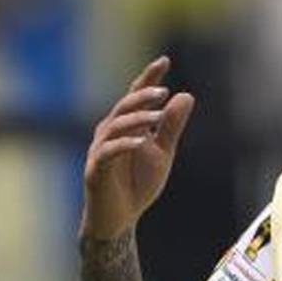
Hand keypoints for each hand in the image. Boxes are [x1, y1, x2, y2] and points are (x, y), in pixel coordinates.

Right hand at [80, 56, 195, 239]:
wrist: (120, 220)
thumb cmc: (138, 184)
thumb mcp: (162, 153)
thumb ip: (171, 126)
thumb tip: (186, 95)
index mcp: (126, 126)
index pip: (136, 96)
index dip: (148, 77)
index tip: (164, 60)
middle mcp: (109, 132)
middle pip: (124, 106)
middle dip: (142, 96)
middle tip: (163, 91)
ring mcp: (100, 150)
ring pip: (115, 126)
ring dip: (136, 119)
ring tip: (158, 115)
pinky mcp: (95, 170)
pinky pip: (108, 152)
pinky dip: (124, 144)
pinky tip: (141, 141)